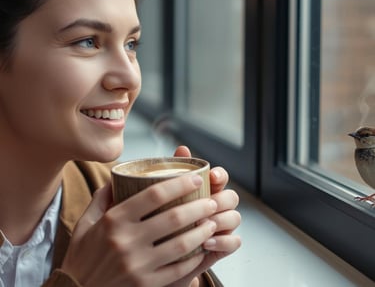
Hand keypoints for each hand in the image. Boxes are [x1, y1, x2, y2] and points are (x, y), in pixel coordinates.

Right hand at [61, 174, 217, 286]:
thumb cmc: (83, 256)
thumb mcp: (85, 223)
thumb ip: (102, 198)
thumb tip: (117, 177)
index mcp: (114, 220)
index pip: (154, 195)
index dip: (180, 184)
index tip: (196, 178)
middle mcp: (127, 241)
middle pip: (174, 218)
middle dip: (199, 206)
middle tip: (212, 200)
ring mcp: (138, 266)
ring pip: (181, 244)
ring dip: (201, 231)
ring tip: (212, 222)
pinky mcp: (146, 285)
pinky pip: (178, 270)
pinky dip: (194, 257)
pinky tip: (202, 247)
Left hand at [171, 146, 241, 286]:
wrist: (159, 256)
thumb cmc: (162, 222)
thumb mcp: (163, 197)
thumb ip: (174, 173)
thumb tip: (182, 149)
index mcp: (205, 190)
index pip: (221, 177)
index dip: (220, 175)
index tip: (212, 176)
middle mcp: (216, 206)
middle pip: (231, 196)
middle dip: (221, 199)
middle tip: (207, 205)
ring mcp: (222, 226)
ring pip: (235, 217)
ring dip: (221, 220)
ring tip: (203, 225)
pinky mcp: (223, 246)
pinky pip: (235, 242)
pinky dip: (223, 241)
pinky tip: (206, 243)